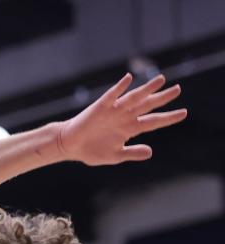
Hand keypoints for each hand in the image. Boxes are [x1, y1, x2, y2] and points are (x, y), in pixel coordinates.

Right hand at [57, 72, 185, 165]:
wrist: (70, 145)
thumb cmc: (91, 151)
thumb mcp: (114, 156)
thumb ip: (132, 153)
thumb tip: (150, 152)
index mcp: (130, 128)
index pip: (153, 122)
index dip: (168, 118)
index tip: (183, 113)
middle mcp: (125, 116)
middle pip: (148, 105)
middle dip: (162, 98)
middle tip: (177, 89)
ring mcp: (114, 110)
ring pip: (134, 97)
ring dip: (147, 89)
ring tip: (161, 80)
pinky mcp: (101, 107)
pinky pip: (112, 95)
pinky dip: (120, 87)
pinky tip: (128, 78)